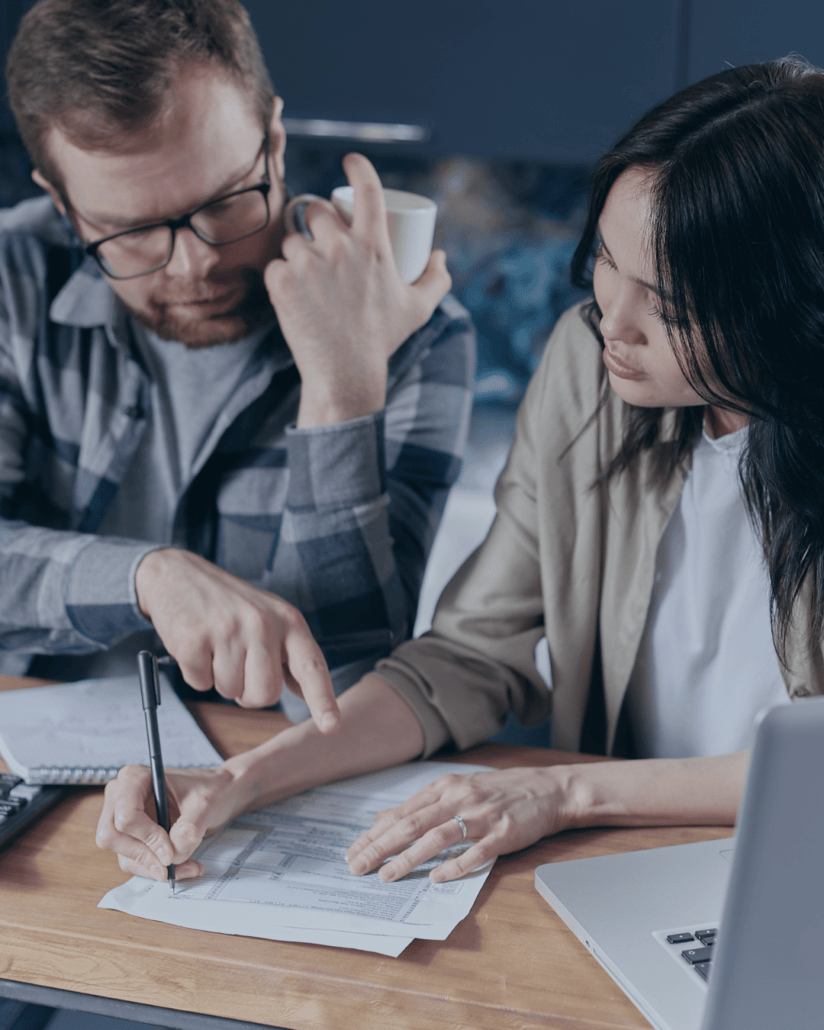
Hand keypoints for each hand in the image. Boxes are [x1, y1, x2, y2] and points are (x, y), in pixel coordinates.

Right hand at [96, 763, 241, 880]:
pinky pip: (134, 862)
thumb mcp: (206, 804)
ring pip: (123, 854)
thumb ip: (190, 827)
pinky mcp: (130, 837)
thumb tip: (174, 853)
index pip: (126, 816)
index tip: (171, 852)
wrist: (217, 796)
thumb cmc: (210, 790)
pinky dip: (156, 869)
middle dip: (145, 856)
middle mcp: (121, 796)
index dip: (147, 838)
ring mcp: (122, 818)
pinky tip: (183, 866)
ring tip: (188, 866)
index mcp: (135, 778)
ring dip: (154, 867)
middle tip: (173, 865)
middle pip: (112, 837)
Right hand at [135, 548, 339, 728]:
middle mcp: (263, 624)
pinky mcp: (195, 639)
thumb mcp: (270, 617)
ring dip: (220, 679)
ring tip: (216, 646)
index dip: (323, 700)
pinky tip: (197, 645)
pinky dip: (196, 673)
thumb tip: (305, 692)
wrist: (179, 574)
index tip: (331, 726)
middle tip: (238, 663)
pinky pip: (201, 684)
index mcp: (288, 620)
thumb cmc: (230, 603)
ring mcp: (228, 630)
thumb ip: (289, 653)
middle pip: (265, 695)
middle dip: (248, 692)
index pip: (311, 666)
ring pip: (230, 692)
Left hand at [264, 152, 450, 426]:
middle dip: (317, 222)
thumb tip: (438, 255)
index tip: (350, 161)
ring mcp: (308, 263)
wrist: (345, 373)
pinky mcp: (282, 282)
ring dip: (297, 252)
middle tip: (321, 245)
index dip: (358, 167)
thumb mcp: (418, 309)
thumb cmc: (382, 340)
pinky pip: (275, 266)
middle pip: (317, 211)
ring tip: (308, 278)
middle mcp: (340, 247)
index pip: (367, 189)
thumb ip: (436, 279)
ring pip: (292, 240)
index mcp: (374, 245)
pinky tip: (291, 294)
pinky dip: (281, 278)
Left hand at [345, 766, 576, 882]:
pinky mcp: (502, 833)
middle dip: (380, 847)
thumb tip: (382, 819)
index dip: (374, 834)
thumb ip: (421, 805)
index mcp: (445, 787)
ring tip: (387, 876)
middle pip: (411, 824)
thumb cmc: (498, 791)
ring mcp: (481, 816)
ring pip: (437, 837)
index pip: (401, 813)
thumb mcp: (456, 789)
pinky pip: (475, 852)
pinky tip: (436, 879)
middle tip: (357, 867)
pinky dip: (454, 866)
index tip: (353, 852)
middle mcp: (459, 797)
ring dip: (408, 858)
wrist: (547, 789)